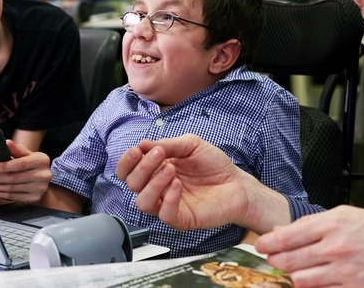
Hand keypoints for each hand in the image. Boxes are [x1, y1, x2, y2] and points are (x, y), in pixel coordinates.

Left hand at [0, 140, 51, 202]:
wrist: (43, 179)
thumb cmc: (34, 165)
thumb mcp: (28, 154)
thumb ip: (16, 149)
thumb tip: (7, 143)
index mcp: (41, 161)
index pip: (19, 164)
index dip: (3, 166)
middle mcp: (42, 175)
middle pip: (14, 178)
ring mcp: (39, 188)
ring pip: (13, 188)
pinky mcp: (34, 198)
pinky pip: (14, 196)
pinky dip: (2, 194)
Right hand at [116, 134, 263, 230]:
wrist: (237, 184)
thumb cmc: (214, 165)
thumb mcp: (191, 144)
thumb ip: (168, 144)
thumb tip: (142, 144)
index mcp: (155, 170)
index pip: (128, 171)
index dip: (126, 162)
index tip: (137, 150)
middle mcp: (157, 188)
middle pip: (131, 184)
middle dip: (142, 168)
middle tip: (160, 155)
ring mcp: (168, 204)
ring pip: (142, 202)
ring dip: (153, 184)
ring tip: (171, 170)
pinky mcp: (181, 219)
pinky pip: (164, 214)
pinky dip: (168, 199)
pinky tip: (178, 185)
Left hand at [254, 206, 363, 287]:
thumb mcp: (346, 215)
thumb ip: (312, 224)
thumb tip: (281, 232)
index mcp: (333, 223)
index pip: (288, 236)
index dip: (268, 244)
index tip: (262, 246)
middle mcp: (336, 247)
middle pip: (289, 261)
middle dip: (276, 261)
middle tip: (274, 260)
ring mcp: (345, 271)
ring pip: (300, 280)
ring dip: (293, 277)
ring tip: (296, 272)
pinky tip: (314, 282)